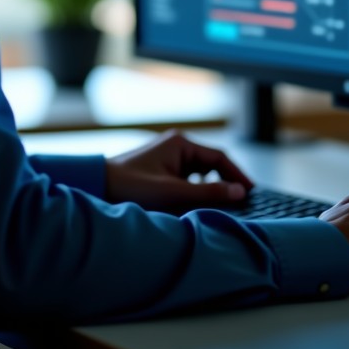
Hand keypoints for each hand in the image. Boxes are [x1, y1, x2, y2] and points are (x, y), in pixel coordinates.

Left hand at [105, 130, 254, 210]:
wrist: (97, 187)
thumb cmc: (131, 187)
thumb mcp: (173, 193)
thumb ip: (209, 193)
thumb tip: (240, 192)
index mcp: (181, 143)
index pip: (220, 157)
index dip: (238, 176)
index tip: (252, 192)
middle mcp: (176, 146)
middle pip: (211, 164)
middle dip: (226, 181)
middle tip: (242, 200)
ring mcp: (167, 157)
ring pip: (199, 172)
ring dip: (211, 187)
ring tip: (224, 205)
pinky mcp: (159, 170)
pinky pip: (186, 178)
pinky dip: (196, 190)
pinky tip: (198, 205)